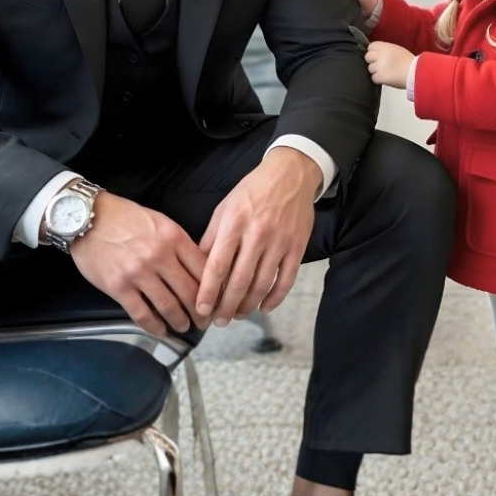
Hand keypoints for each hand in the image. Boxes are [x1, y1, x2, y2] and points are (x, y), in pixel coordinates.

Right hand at [70, 192, 205, 336]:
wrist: (87, 218)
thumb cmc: (124, 217)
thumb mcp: (160, 222)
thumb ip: (179, 244)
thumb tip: (198, 268)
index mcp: (174, 237)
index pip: (204, 269)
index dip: (214, 288)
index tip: (217, 299)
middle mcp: (159, 256)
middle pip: (190, 292)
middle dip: (201, 311)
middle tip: (205, 321)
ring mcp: (138, 273)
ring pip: (169, 306)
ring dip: (180, 321)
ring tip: (184, 326)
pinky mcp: (118, 287)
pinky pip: (142, 314)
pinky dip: (154, 326)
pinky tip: (160, 330)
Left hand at [195, 147, 318, 325]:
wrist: (290, 174)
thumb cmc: (253, 191)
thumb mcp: (225, 207)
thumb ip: (211, 237)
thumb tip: (198, 268)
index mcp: (234, 223)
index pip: (217, 266)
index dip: (208, 292)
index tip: (201, 310)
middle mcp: (257, 234)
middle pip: (239, 281)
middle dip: (227, 306)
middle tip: (219, 321)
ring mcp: (280, 242)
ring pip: (262, 284)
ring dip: (248, 306)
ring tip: (238, 315)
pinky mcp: (298, 247)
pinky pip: (286, 280)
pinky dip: (275, 298)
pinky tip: (264, 307)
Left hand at [365, 40, 413, 88]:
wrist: (415, 72)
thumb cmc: (409, 61)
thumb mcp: (398, 49)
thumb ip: (386, 50)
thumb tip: (378, 53)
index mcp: (385, 47)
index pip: (371, 46)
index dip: (373, 51)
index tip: (377, 56)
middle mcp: (381, 55)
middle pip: (367, 57)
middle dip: (372, 61)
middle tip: (380, 65)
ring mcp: (380, 66)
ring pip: (370, 68)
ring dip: (376, 71)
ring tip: (386, 72)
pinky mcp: (380, 77)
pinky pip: (373, 78)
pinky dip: (378, 79)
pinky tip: (386, 78)